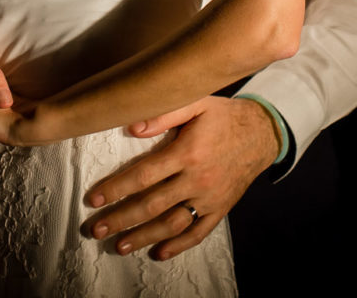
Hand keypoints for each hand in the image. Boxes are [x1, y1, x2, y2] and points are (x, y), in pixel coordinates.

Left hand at [84, 96, 278, 259]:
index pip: (143, 175)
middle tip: (96, 230)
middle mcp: (197, 179)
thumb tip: (132, 127)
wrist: (263, 133)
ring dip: (144, 237)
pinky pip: (199, 232)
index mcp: (187, 153)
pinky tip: (159, 253)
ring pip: (172, 224)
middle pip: (152, 205)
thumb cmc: (223, 116)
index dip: (116, 188)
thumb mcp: (196, 102)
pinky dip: (179, 246)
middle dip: (121, 219)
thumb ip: (164, 113)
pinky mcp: (221, 209)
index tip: (93, 199)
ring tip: (120, 246)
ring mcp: (210, 198)